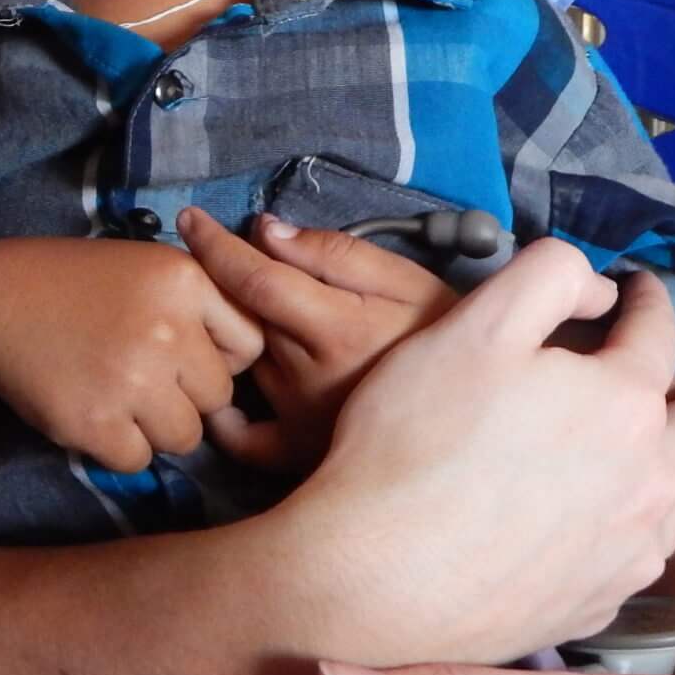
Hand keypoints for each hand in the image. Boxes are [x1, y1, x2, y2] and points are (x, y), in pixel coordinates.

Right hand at [0, 236, 265, 471]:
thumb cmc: (80, 287)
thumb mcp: (150, 267)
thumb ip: (206, 301)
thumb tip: (262, 356)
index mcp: (185, 280)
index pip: (249, 344)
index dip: (220, 356)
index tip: (186, 354)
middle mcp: (167, 328)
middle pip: (219, 396)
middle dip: (187, 396)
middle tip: (142, 375)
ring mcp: (131, 378)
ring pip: (186, 436)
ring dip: (156, 427)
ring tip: (117, 393)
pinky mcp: (95, 422)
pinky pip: (139, 459)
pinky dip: (117, 446)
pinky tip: (91, 410)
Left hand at [177, 208, 456, 472]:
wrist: (484, 415)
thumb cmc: (446, 337)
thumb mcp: (407, 281)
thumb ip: (336, 254)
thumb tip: (267, 231)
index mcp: (335, 327)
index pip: (253, 278)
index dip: (214, 244)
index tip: (189, 219)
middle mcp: (306, 375)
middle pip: (241, 316)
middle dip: (227, 284)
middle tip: (232, 264)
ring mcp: (296, 418)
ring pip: (243, 359)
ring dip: (237, 336)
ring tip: (261, 321)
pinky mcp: (295, 455)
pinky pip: (240, 436)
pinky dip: (225, 414)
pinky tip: (227, 394)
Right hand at [260, 241, 674, 664]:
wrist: (382, 580)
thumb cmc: (419, 441)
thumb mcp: (475, 324)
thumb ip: (546, 279)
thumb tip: (598, 289)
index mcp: (625, 403)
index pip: (656, 335)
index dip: (648, 302)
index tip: (640, 288)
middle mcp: (649, 481)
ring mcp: (628, 551)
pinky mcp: (598, 603)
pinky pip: (641, 554)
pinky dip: (645, 525)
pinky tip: (623, 525)